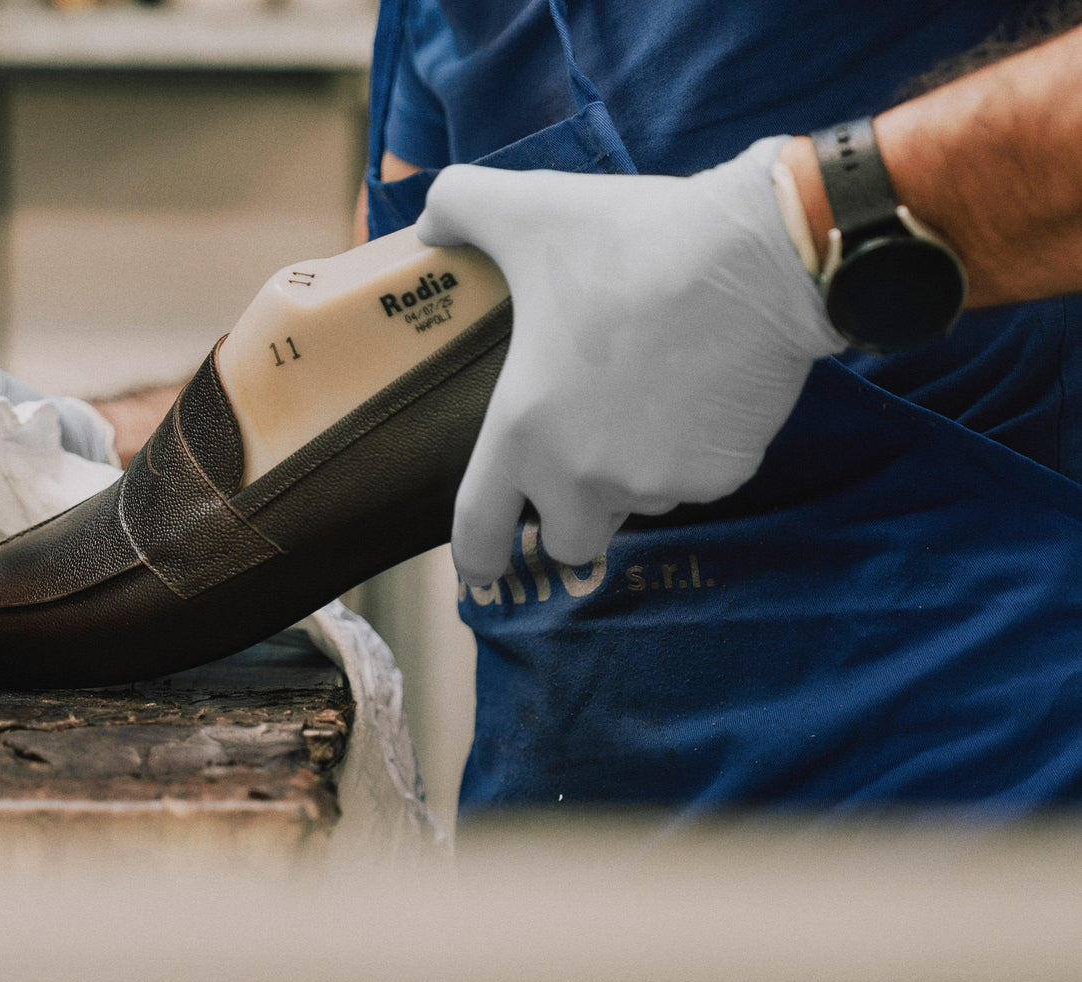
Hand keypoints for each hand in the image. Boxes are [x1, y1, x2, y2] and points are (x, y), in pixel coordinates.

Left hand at [416, 137, 844, 584]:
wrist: (757, 257)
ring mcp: (657, 484)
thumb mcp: (529, 210)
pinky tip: (703, 391)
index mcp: (522, 432)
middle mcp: (583, 476)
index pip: (479, 532)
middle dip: (570, 514)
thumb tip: (428, 226)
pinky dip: (694, 453)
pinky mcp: (721, 478)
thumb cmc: (632, 238)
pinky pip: (695, 482)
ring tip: (649, 397)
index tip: (481, 569)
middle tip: (583, 457)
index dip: (475, 560)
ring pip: (635, 505)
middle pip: (568, 537)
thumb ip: (459, 207)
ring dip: (633, 476)